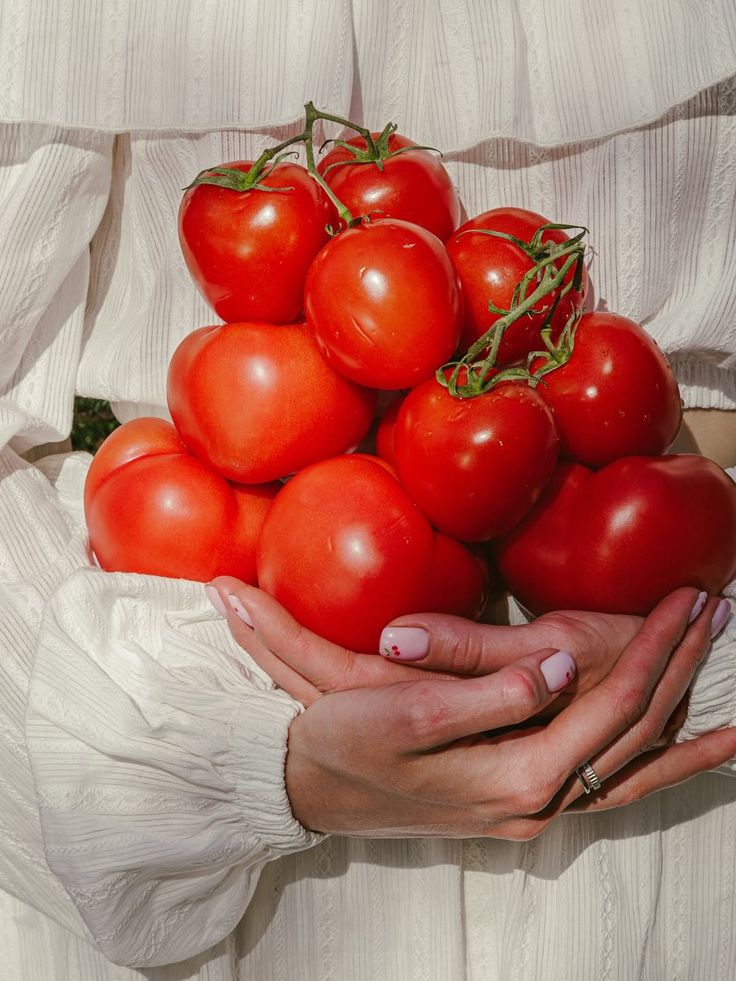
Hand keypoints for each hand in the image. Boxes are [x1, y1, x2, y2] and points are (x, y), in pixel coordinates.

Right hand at [207, 581, 735, 837]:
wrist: (312, 788)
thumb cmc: (352, 744)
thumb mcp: (408, 712)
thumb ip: (490, 692)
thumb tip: (556, 669)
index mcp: (516, 776)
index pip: (611, 705)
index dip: (655, 649)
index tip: (688, 597)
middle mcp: (539, 802)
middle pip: (637, 732)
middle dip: (680, 668)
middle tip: (719, 610)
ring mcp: (536, 808)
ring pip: (636, 766)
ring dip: (684, 719)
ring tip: (734, 694)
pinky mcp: (525, 801)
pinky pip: (613, 788)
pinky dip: (660, 768)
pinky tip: (689, 756)